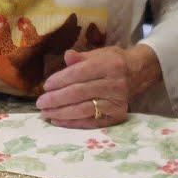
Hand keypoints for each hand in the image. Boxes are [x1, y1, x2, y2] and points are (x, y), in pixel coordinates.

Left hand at [35, 45, 159, 128]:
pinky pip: (91, 122)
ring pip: (83, 109)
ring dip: (61, 113)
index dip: (60, 80)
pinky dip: (72, 123)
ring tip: (45, 113)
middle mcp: (115, 84)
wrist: (137, 74)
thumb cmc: (112, 63)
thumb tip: (66, 56)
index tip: (45, 86)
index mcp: (110, 65)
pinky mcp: (117, 116)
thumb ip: (81, 57)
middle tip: (40, 103)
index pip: (79, 74)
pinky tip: (58, 121)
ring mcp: (117, 102)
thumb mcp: (99, 54)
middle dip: (56, 99)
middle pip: (79, 93)